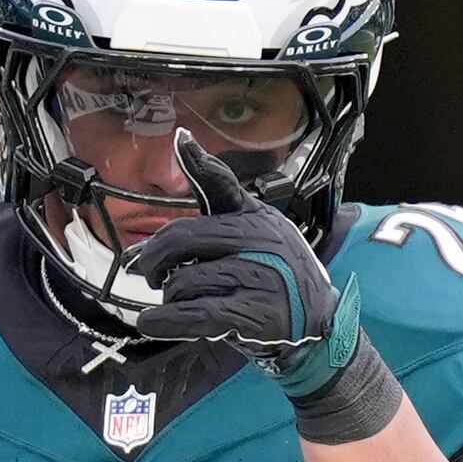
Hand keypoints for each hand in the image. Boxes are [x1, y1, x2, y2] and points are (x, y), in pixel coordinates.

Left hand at [135, 130, 358, 393]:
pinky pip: (196, 315)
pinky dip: (166, 321)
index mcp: (256, 218)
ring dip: (169, 295)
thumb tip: (180, 142)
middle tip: (146, 271)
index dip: (199, 163)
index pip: (222, 185)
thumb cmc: (275, 272)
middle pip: (183, 238)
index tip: (181, 139)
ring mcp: (260, 279)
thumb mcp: (256, 229)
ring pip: (185, 280)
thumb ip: (217, 197)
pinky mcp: (254, 317)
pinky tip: (151, 322)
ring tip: (177, 299)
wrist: (316, 322)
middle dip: (153, 257)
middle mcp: (260, 242)